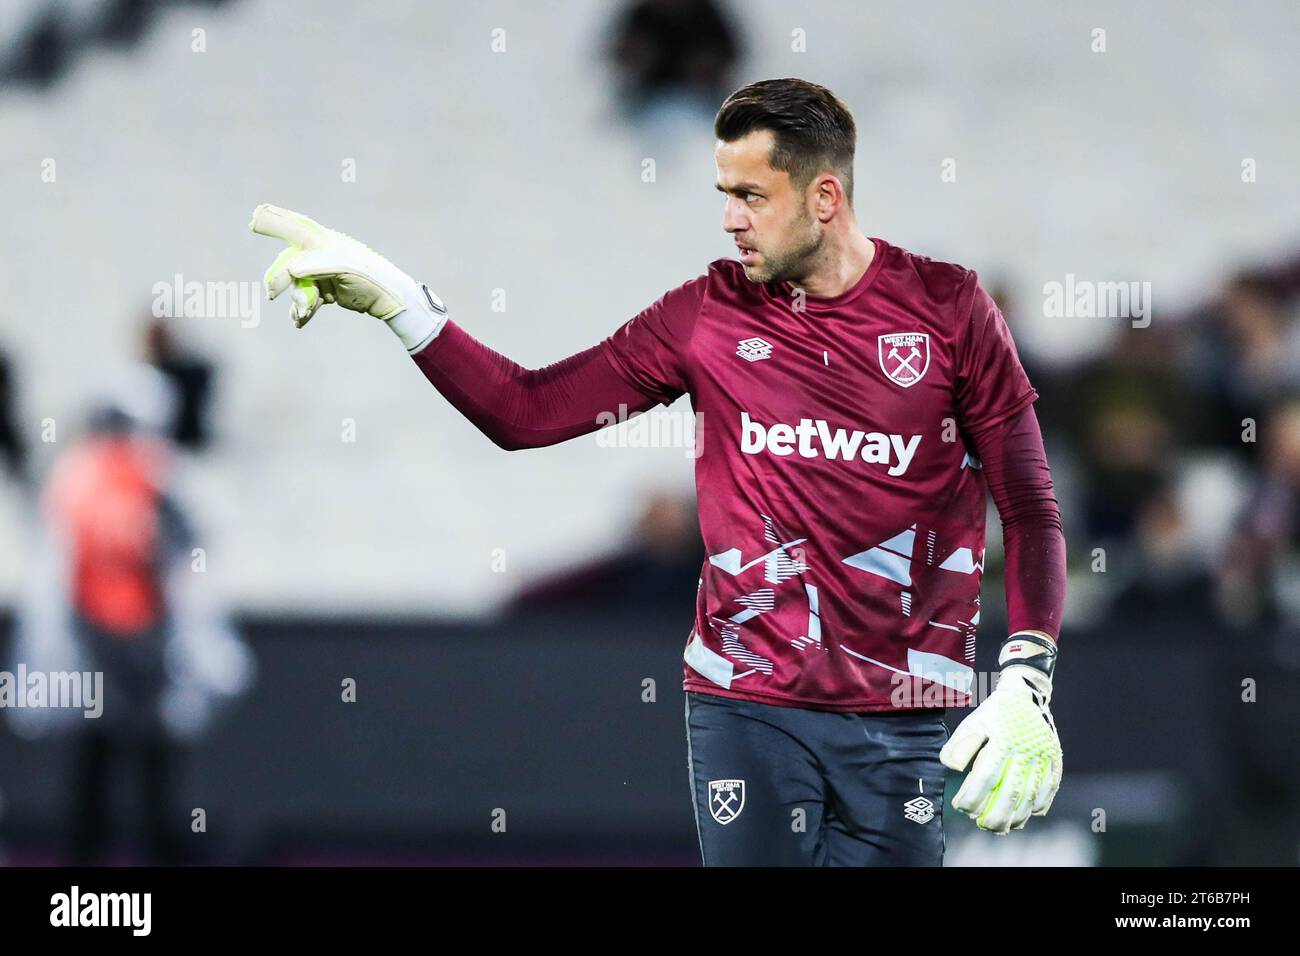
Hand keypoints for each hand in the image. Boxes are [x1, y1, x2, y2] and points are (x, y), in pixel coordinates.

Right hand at [250, 203, 446, 350]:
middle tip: (272, 294)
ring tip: (299, 316)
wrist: (390, 298)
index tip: (255, 217)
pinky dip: (303, 311)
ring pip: (297, 284)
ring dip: (296, 301)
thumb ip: (317, 265)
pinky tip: (300, 322)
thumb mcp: (344, 268)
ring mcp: (322, 272)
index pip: (293, 228)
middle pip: (289, 263)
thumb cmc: (370, 276)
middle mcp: (319, 254)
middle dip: (280, 279)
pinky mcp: (327, 290)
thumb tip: (291, 267)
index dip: (273, 221)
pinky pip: (308, 299)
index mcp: (323, 242)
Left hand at [939, 662, 1062, 833]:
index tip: (961, 807)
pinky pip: (1050, 788)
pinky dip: (1039, 804)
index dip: (972, 796)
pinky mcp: (1055, 759)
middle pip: (1011, 792)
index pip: (985, 777)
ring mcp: (1043, 757)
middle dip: (996, 815)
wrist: (1026, 694)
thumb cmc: (993, 713)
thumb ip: (960, 746)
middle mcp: (1025, 751)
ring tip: (1004, 826)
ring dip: (1018, 815)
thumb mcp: (972, 724)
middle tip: (984, 826)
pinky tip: (1027, 814)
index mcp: (1002, 742)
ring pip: (1032, 795)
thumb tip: (952, 768)